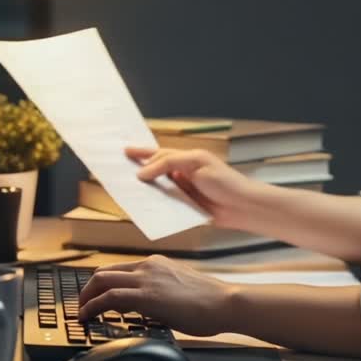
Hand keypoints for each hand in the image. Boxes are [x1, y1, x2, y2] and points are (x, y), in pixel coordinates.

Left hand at [76, 255, 231, 336]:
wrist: (225, 303)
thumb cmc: (210, 303)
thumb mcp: (180, 291)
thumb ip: (160, 295)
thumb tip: (144, 309)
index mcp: (156, 264)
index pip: (119, 270)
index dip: (102, 285)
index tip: (95, 298)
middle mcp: (148, 266)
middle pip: (104, 272)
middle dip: (87, 290)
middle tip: (82, 306)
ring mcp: (146, 279)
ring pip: (101, 281)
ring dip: (85, 298)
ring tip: (81, 313)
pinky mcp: (146, 295)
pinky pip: (109, 297)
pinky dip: (92, 306)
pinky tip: (87, 317)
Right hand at [125, 147, 266, 231]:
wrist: (242, 207)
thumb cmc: (224, 181)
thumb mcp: (195, 164)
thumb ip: (168, 164)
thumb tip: (143, 173)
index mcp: (187, 159)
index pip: (159, 154)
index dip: (142, 153)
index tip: (124, 152)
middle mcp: (183, 174)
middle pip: (156, 171)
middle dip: (139, 171)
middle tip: (119, 171)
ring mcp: (184, 192)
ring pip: (158, 189)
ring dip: (144, 190)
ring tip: (125, 191)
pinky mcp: (185, 208)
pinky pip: (165, 205)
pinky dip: (153, 205)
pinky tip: (142, 207)